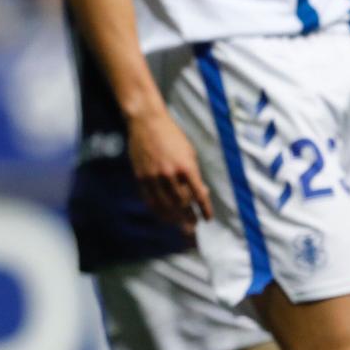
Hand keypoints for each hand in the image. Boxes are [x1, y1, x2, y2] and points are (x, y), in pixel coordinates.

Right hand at [128, 107, 213, 230]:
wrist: (147, 123)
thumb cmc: (172, 136)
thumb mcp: (189, 152)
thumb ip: (194, 174)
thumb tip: (201, 194)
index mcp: (186, 166)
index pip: (198, 195)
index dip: (204, 209)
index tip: (208, 219)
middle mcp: (170, 174)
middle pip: (181, 204)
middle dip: (189, 217)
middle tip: (193, 226)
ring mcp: (154, 176)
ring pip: (165, 205)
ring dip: (174, 218)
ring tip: (179, 225)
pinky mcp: (141, 177)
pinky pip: (150, 200)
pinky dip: (158, 210)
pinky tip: (164, 216)